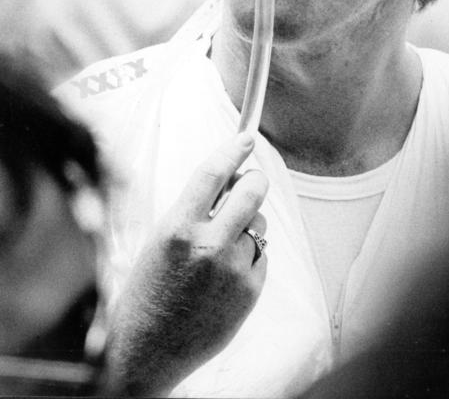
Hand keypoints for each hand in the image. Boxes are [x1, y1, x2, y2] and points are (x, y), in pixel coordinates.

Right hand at [106, 132, 268, 396]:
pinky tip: (224, 277)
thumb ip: (193, 211)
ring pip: (259, 225)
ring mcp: (233, 270)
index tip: (246, 138)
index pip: (213, 173)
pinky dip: (249, 258)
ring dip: (248, 226)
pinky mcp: (250, 292)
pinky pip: (261, 257)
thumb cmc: (147, 293)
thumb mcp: (160, 240)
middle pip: (253, 191)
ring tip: (219, 250)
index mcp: (178, 228)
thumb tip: (229, 181)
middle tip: (250, 182)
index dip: (233, 150)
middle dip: (254, 181)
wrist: (147, 351)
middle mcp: (209, 246)